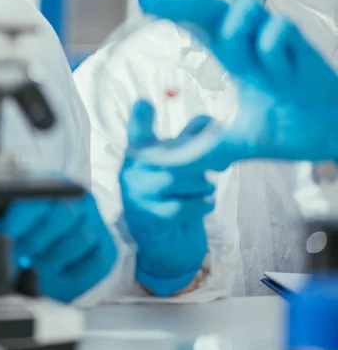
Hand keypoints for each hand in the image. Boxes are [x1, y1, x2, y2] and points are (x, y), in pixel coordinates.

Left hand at [0, 192, 116, 302]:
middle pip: (64, 214)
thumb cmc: (37, 232)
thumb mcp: (18, 222)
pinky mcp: (107, 247)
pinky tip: (61, 273)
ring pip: (80, 238)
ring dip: (55, 258)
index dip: (22, 218)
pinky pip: (96, 261)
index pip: (41, 196)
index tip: (7, 236)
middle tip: (21, 257)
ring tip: (38, 266)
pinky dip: (76, 272)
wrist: (64, 247)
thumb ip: (5, 223)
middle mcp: (81, 200)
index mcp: (57, 187)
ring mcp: (97, 223)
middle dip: (38, 240)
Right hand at [120, 100, 215, 296]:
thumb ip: (191, 142)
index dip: (140, 118)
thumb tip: (209, 121)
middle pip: (168, 154)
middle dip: (199, 159)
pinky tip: (205, 205)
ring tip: (207, 188)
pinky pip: (181, 207)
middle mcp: (132, 172)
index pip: (137, 133)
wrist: (165, 246)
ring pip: (174, 180)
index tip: (144, 103)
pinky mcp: (148, 220)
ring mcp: (136, 196)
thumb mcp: (180, 167)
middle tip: (218, 165)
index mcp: (138, 155)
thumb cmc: (174, 198)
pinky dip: (200, 205)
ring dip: (201, 184)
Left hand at [139, 0, 337, 164]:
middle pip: (214, 10)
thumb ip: (206, 150)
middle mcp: (252, 45)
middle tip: (148, 3)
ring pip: (245, 10)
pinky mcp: (302, 45)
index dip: (174, 15)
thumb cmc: (291, 128)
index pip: (201, 30)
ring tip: (246, 61)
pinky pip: (277, 31)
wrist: (334, 135)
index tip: (143, 5)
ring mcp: (277, 41)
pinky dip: (271, 51)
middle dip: (181, 4)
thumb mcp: (238, 142)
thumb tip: (169, 167)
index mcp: (238, 61)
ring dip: (235, 31)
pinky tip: (282, 77)